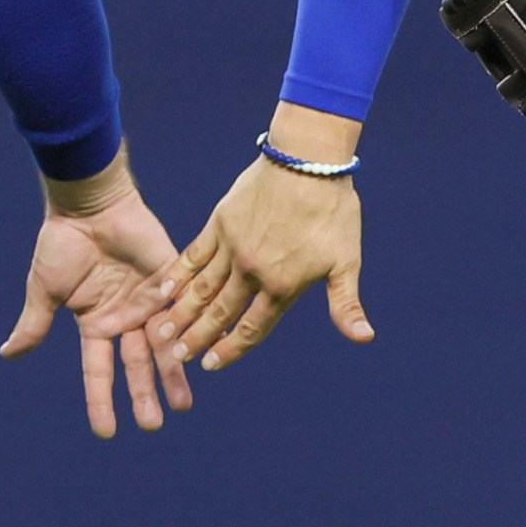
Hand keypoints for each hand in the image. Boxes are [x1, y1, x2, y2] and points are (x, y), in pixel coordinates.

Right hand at [0, 161, 194, 437]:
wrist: (88, 204)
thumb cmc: (63, 244)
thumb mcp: (45, 289)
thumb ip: (35, 324)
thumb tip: (7, 355)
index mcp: (96, 324)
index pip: (99, 371)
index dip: (101, 401)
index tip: (107, 432)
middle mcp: (125, 318)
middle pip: (136, 365)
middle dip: (144, 395)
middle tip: (153, 424)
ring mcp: (149, 301)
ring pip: (163, 346)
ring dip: (173, 374)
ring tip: (182, 404)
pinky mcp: (171, 279)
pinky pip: (186, 310)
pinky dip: (196, 331)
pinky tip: (208, 353)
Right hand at [168, 107, 372, 372]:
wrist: (309, 161)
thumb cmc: (333, 212)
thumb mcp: (346, 262)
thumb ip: (346, 305)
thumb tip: (364, 339)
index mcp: (281, 285)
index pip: (251, 328)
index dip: (230, 350)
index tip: (211, 365)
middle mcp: (251, 272)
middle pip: (218, 313)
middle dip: (196, 339)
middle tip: (176, 357)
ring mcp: (231, 248)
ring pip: (200, 289)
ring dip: (180, 314)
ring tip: (161, 333)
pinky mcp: (219, 224)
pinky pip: (193, 256)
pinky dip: (178, 275)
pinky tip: (164, 291)